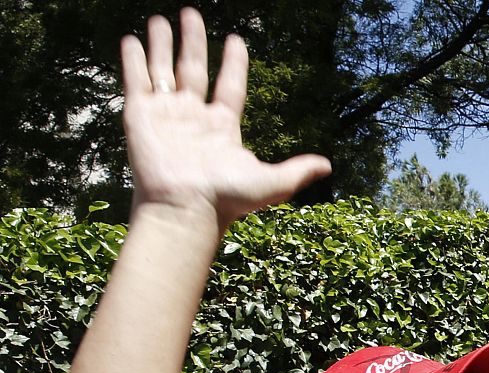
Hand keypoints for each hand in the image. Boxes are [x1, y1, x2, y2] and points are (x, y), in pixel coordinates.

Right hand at [120, 9, 330, 229]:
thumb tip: (328, 166)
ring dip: (162, 44)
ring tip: (161, 19)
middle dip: (193, 42)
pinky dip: (133, 60)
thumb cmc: (226, 200)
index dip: (234, 63)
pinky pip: (136, 80)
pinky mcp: (140, 114)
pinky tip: (131, 39)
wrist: (185, 208)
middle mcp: (193, 116)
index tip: (236, 40)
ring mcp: (166, 114)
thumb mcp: (271, 183)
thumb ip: (297, 171)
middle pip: (194, 69)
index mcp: (222, 127)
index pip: (231, 86)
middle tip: (191, 14)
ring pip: (163, 69)